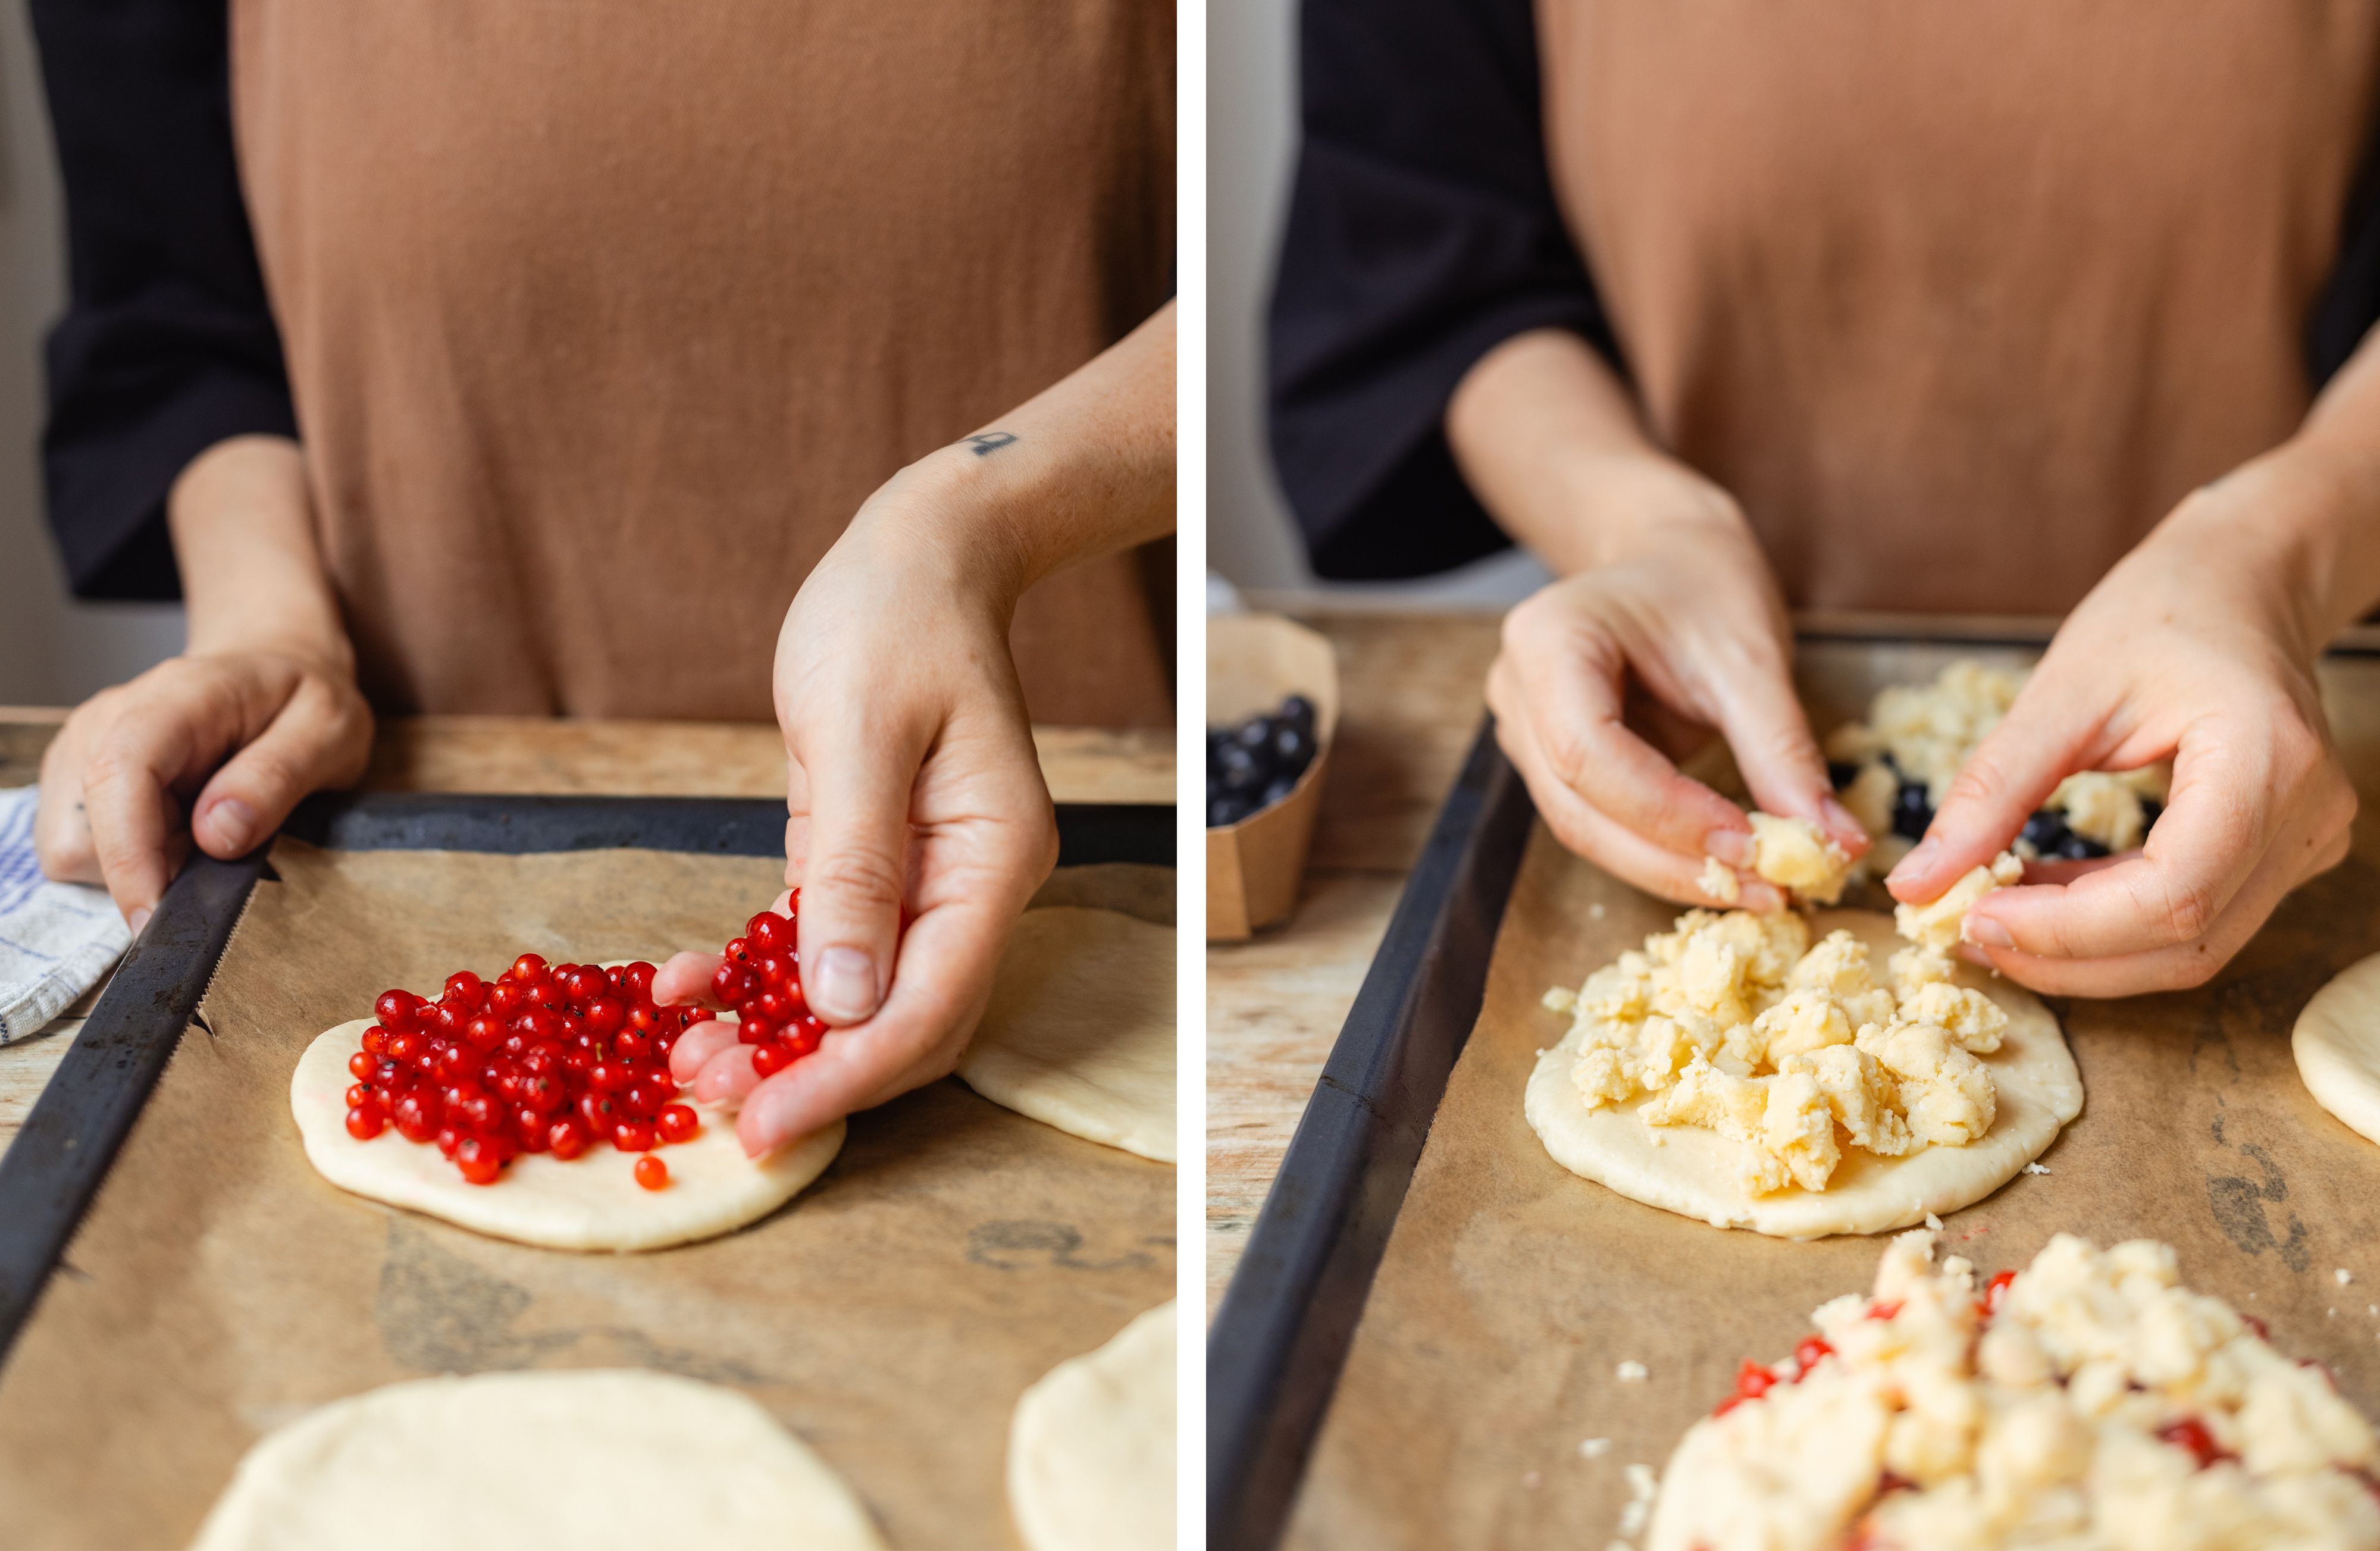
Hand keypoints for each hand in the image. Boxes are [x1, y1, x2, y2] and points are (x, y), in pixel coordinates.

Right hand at [35, 436, 367, 927]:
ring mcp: (90, 745)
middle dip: (128, 871)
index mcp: (179, 699)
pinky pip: (73, 838)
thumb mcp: (332, 730)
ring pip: (62, 842)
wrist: (281, 657)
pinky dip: (118, 858)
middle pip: (73, 827)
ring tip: (202, 843)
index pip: (121, 780)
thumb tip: (222, 832)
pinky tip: (173, 839)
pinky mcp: (85, 773)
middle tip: (208, 876)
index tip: (159, 918)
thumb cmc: (311, 693)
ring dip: (125, 866)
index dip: (130, 859)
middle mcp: (114, 719)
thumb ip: (279, 778)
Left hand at [658, 469, 1058, 1155]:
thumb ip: (853, 868)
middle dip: (807, 1074)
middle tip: (708, 1106)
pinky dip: (758, 979)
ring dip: (776, 1040)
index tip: (766, 1126)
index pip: (928, 1005)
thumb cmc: (891, 618)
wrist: (914, 555)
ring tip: (686, 1063)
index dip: (847, 1077)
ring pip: (856, 999)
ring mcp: (921, 880)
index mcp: (992, 861)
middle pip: (900, 1021)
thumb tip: (841, 1000)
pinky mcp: (867, 863)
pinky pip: (817, 949)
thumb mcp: (860, 732)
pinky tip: (690, 991)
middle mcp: (968, 887)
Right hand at [1486, 493, 1866, 909]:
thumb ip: (1780, 749)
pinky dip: (1663, 852)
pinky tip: (1725, 863)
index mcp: (1548, 641)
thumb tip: (1832, 842)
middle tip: (1770, 888)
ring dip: (1670, 870)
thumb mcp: (1749, 655)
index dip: (1666, 812)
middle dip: (1673, 861)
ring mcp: (1524, 731)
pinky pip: (1602, 824)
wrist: (1666, 553)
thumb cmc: (1702, 581)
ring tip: (1757, 885)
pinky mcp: (1553, 761)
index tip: (1752, 845)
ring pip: (1585, 830)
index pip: (1588, 751)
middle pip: (1579, 809)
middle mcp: (1517, 691)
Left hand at [1886, 474, 2357, 995]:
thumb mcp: (2061, 691)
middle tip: (1966, 930)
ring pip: (2192, 948)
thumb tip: (1915, 883)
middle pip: (2186, 940)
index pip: (2174, 894)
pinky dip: (2109, 926)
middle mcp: (2304, 815)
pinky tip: (2042, 897)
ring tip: (1995, 912)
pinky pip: (2195, 920)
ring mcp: (2303, 842)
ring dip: (2084, 951)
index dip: (2068, 931)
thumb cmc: (2160, 613)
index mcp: (2264, 759)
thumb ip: (1991, 791)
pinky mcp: (2280, 857)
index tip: (1972, 918)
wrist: (2240, 583)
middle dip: (2066, 955)